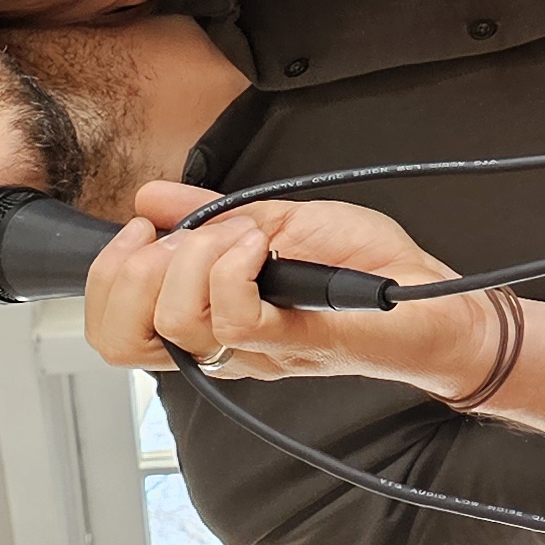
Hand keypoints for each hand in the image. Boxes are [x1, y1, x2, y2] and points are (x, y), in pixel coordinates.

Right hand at [84, 183, 488, 392]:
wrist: (436, 301)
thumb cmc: (367, 269)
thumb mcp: (277, 221)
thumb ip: (210, 214)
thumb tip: (150, 196)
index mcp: (210, 318)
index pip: (118, 332)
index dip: (108, 278)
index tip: (142, 229)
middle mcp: (225, 345)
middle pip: (125, 340)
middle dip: (129, 274)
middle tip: (174, 238)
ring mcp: (258, 348)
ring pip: (176, 323)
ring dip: (196, 258)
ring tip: (242, 236)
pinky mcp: (295, 341)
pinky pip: (234, 316)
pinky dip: (234, 267)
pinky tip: (262, 246)